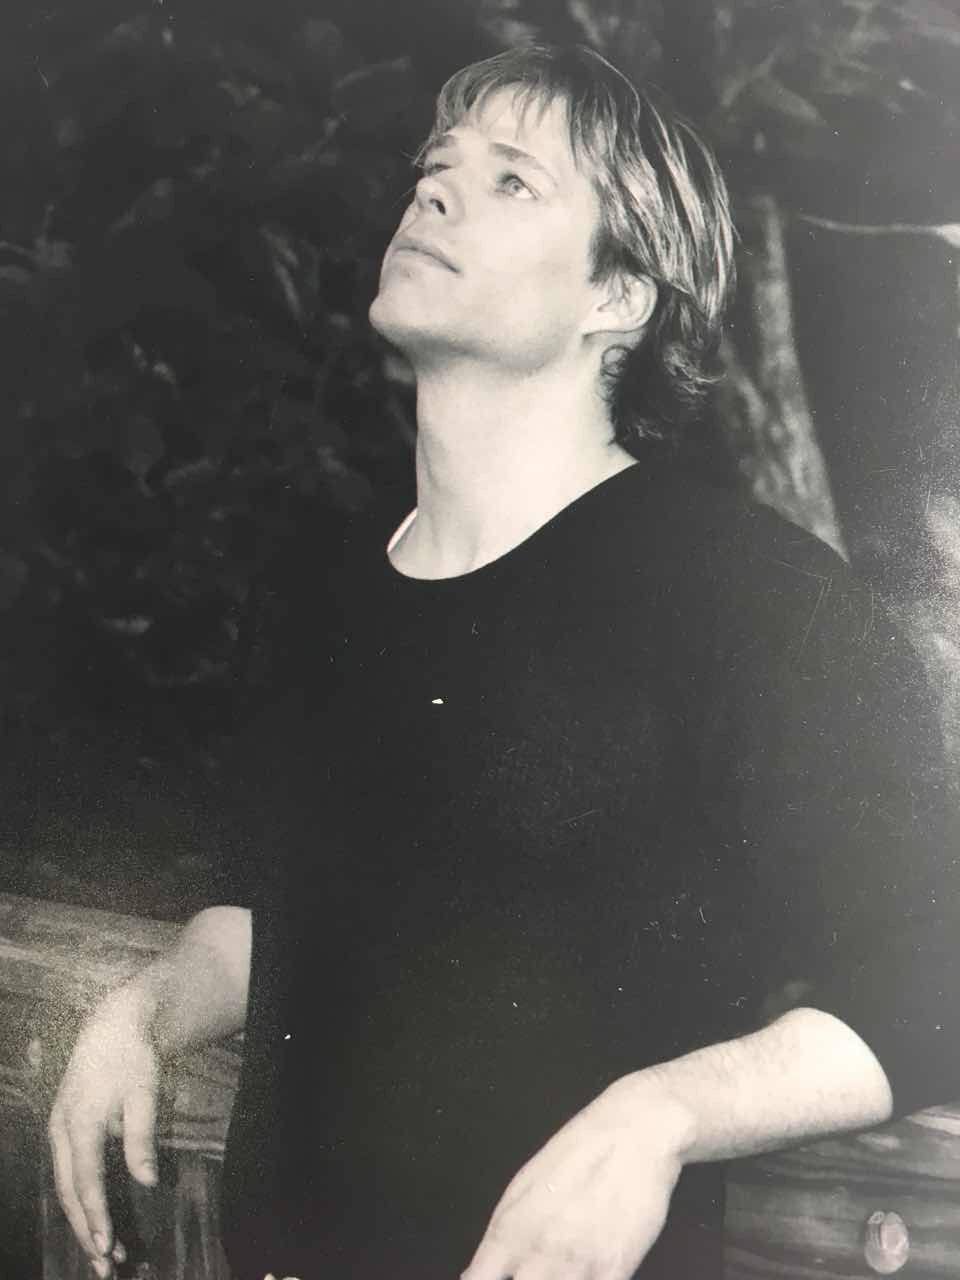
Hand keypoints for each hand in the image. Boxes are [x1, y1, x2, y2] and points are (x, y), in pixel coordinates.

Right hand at [48, 992, 159, 1277]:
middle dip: (86, 1230)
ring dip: (83, 1222)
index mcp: (80, 1121)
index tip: (106, 1243)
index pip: (86, 1179)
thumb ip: (142, 1138)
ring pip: (65, 1188)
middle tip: (104, 1267)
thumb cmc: (132, 1057)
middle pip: (69, 1192)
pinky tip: (98, 1223)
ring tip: (104, 1255)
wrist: (111, 1026)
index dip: (95, 1213)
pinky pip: (69, 1175)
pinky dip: (82, 1202)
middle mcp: (61, 1132)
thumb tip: (149, 1182)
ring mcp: (59, 1133)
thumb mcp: (144, 1092)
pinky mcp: (65, 1133)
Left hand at [461, 1075, 689, 1279]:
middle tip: (533, 1271)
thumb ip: (502, 1236)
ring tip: (563, 1265)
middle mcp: (539, 1253)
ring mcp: (578, 1266)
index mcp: (509, 1230)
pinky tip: (588, 1269)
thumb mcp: (524, 1186)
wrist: (633, 1133)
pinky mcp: (616, 1272)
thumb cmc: (577, 1152)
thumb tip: (477, 1272)